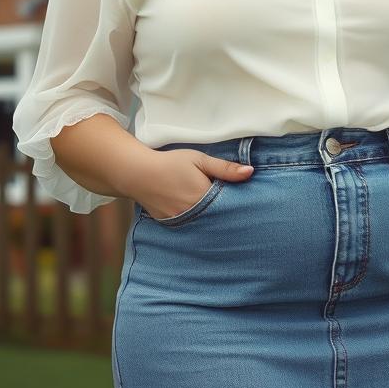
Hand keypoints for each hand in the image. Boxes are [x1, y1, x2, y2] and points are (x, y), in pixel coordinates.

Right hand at [129, 148, 253, 219]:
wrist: (138, 173)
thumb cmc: (170, 163)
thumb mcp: (200, 160)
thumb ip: (225, 168)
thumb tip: (250, 172)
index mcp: (203, 198)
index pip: (229, 206)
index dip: (238, 204)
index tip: (245, 201)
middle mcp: (193, 215)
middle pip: (218, 219)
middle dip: (227, 215)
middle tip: (236, 211)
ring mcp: (181, 223)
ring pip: (205, 225)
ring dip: (212, 220)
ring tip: (220, 215)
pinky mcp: (171, 226)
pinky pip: (190, 227)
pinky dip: (197, 223)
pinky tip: (201, 217)